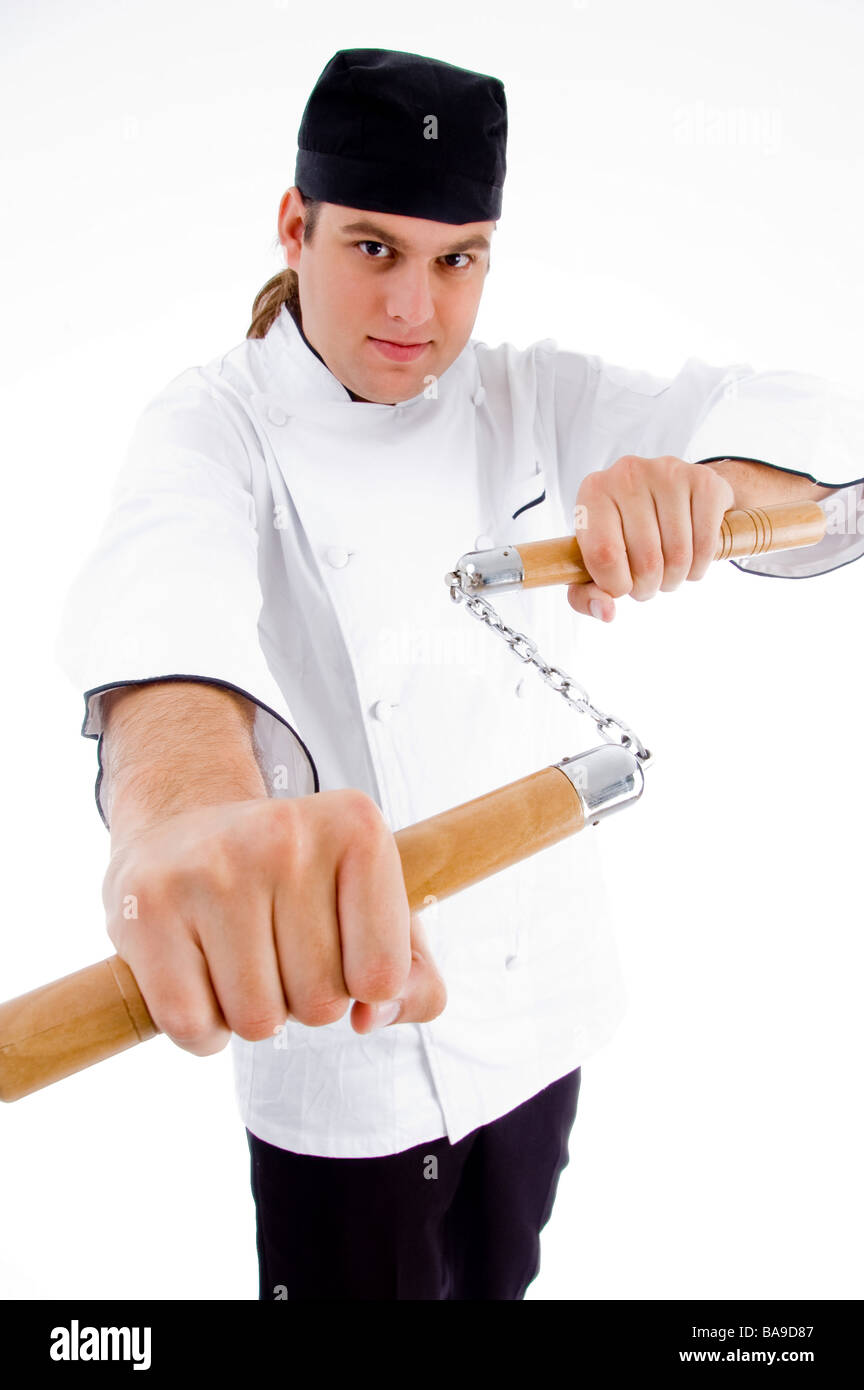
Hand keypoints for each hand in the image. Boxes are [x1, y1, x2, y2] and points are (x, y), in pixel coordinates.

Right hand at [102, 790, 446, 1055]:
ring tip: (237, 957)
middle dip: (302, 1000)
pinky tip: (197, 975)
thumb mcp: (377, 915)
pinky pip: (192, 1026)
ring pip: (257, 1022)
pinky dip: (200, 1029)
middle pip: (320, 1004)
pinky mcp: (148, 905)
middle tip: (276, 945)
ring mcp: (212, 865)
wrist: (185, 830)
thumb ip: (414, 981)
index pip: (383, 976)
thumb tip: (370, 1017)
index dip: (361, 986)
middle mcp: (287, 833)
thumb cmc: (299, 887)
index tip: (337, 945)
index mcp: (359, 827)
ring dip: (250, 1015)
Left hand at [566, 455, 735, 620]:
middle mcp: (628, 474)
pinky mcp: (704, 481)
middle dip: (648, 587)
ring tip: (666, 570)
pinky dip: (699, 567)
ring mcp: (668, 473)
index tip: (621, 585)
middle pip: (646, 561)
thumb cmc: (623, 532)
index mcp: (594, 492)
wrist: (666, 494)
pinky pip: (706, 545)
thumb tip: (606, 613)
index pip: (604, 555)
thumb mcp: (594, 561)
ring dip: (674, 579)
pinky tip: (689, 559)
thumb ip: (585, 595)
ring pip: (678, 557)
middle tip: (647, 580)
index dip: (616, 585)